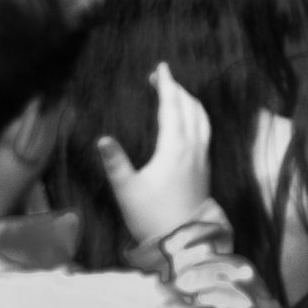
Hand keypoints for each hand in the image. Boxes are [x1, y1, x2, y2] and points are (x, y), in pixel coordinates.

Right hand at [99, 62, 213, 245]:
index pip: (172, 107)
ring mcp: (202, 156)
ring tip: (175, 92)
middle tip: (160, 77)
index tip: (161, 68)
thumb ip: (115, 163)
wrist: (183, 239)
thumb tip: (102, 139)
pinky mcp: (205, 166)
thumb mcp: (127, 190)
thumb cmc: (151, 216)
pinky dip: (196, 115)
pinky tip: (189, 118)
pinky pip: (204, 130)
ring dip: (189, 100)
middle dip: (176, 89)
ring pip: (201, 118)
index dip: (166, 85)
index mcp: (174, 148)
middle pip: (189, 107)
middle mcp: (193, 147)